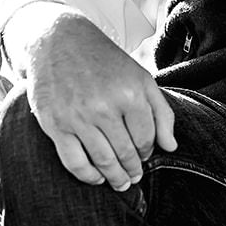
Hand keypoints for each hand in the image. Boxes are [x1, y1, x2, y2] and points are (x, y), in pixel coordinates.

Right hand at [24, 12, 177, 189]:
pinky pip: (74, 162)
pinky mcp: (55, 125)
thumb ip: (161, 112)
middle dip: (133, 170)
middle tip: (135, 178)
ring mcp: (77, 118)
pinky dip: (88, 176)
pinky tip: (96, 178)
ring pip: (102, 161)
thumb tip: (171, 147)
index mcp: (130, 93)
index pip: (146, 138)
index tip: (146, 156)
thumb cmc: (105, 62)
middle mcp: (104, 107)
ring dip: (114, 178)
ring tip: (121, 183)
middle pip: (125, 153)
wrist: (59, 42)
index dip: (148, 152)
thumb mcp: (141, 78)